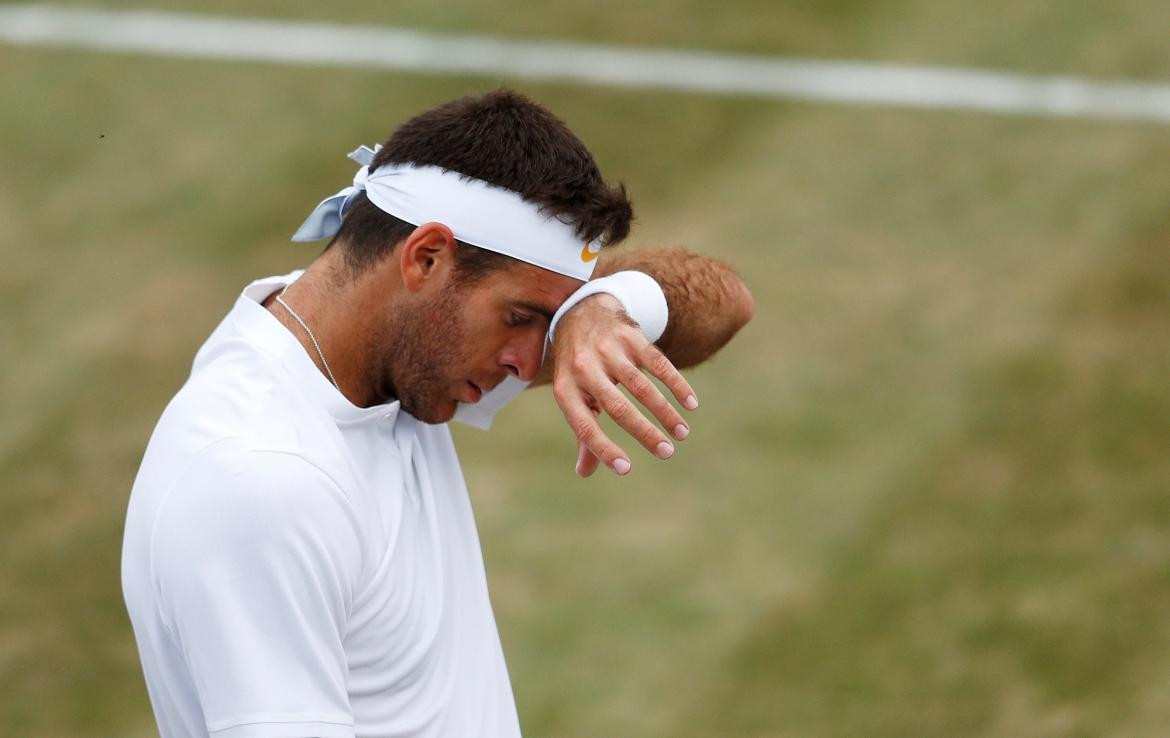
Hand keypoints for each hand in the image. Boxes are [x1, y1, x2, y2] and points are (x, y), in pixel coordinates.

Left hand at [550, 294, 698, 476]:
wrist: (582, 311)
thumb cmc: (579, 367)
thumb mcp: (573, 395)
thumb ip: (583, 431)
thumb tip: (584, 472)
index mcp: (566, 390)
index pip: (584, 426)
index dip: (603, 448)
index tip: (626, 469)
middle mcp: (584, 369)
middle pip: (617, 407)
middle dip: (644, 433)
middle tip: (667, 453)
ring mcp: (608, 350)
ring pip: (640, 386)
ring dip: (665, 412)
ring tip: (682, 433)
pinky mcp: (630, 335)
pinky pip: (657, 363)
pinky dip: (676, 384)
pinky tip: (691, 404)